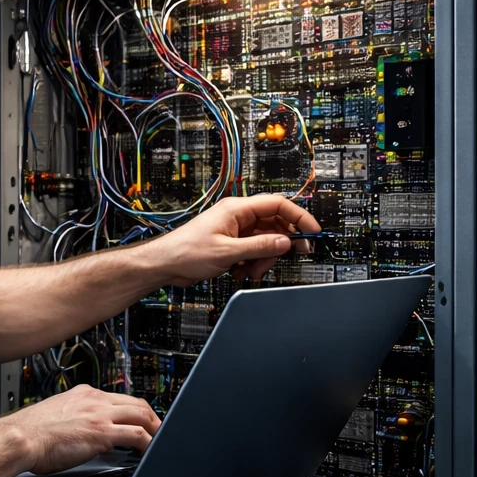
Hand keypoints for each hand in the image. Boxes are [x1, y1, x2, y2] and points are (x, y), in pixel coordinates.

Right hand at [0, 384, 161, 474]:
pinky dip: (149, 442)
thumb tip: (79, 432)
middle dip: (151, 416)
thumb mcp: (55, 416)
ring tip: (160, 440)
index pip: (116, 397)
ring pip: (142, 414)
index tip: (138, 418)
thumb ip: (73, 418)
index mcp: (82, 394)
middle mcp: (93, 400)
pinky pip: (138, 435)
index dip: (133, 409)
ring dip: (155, 428)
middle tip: (158, 428)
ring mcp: (99, 414)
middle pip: (135, 403)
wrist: (21, 438)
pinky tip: (151, 451)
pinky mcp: (103, 432)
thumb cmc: (30, 433)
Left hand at [144, 193, 320, 285]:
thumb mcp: (227, 252)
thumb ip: (259, 246)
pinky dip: (254, 263)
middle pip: (275, 225)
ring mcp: (235, 231)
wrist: (164, 265)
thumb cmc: (185, 252)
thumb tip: (286, 242)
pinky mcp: (231, 245)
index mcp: (237, 209)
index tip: (312, 231)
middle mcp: (238, 217)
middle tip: (291, 256)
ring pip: (266, 241)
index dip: (299, 217)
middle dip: (281, 244)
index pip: (278, 204)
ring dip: (265, 258)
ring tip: (253, 270)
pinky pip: (254, 251)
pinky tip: (243, 272)